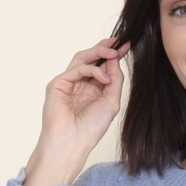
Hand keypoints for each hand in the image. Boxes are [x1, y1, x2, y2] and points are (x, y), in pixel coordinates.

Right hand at [24, 37, 130, 185]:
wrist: (73, 142)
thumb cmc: (91, 128)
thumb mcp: (111, 102)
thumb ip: (115, 80)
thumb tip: (115, 59)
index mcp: (92, 90)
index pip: (102, 67)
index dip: (113, 56)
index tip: (127, 46)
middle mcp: (79, 85)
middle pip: (91, 58)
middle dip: (106, 48)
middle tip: (120, 42)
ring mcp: (68, 83)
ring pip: (82, 58)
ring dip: (99, 52)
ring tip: (114, 52)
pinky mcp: (58, 83)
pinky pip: (77, 69)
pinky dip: (93, 70)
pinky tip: (104, 78)